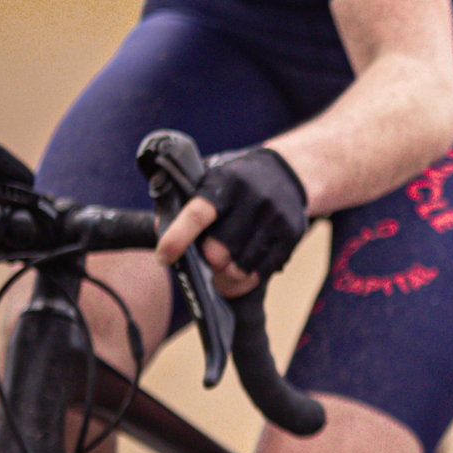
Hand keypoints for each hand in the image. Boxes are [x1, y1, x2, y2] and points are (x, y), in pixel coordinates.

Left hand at [156, 145, 308, 296]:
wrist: (289, 171)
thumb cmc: (238, 181)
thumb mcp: (212, 178)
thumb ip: (186, 201)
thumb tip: (162, 227)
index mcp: (226, 183)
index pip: (197, 214)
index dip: (177, 238)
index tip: (164, 257)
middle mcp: (252, 200)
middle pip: (219, 252)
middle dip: (209, 263)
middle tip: (208, 262)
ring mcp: (274, 218)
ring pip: (241, 269)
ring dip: (227, 277)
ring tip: (224, 272)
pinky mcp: (291, 235)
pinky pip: (262, 273)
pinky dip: (247, 280)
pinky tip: (242, 273)